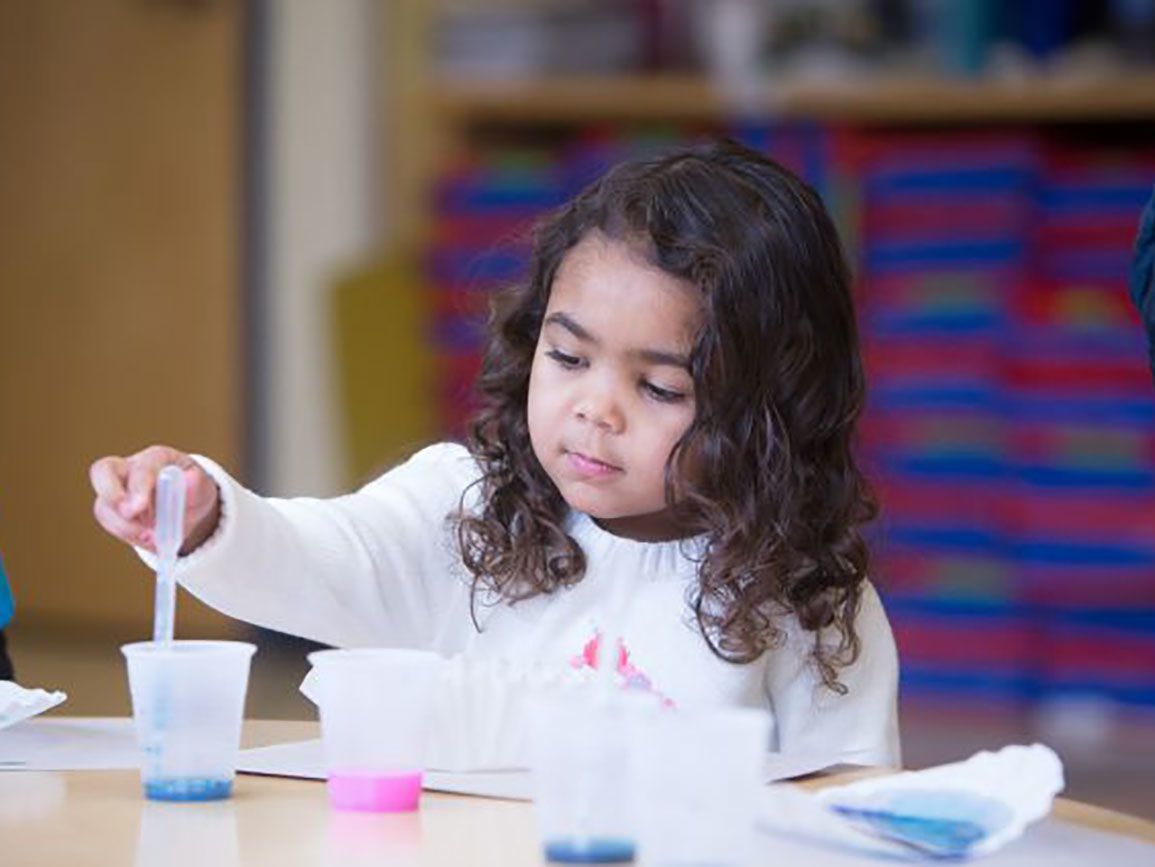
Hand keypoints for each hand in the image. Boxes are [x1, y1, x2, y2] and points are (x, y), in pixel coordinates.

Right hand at [89, 445, 220, 554]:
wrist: (189, 508)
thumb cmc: (194, 491)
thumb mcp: (203, 488)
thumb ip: (197, 484)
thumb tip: (189, 479)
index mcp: (156, 458)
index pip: (140, 467)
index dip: (138, 486)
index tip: (140, 507)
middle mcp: (130, 469)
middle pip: (102, 471)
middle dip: (109, 493)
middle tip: (129, 515)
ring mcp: (117, 490)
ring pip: (104, 506)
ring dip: (126, 527)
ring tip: (154, 537)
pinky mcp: (113, 510)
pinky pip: (110, 523)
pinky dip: (129, 536)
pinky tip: (149, 540)